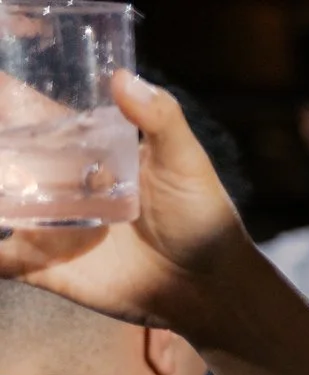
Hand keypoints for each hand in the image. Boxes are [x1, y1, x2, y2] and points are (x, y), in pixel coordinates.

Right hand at [0, 72, 259, 343]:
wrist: (210, 288)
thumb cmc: (203, 219)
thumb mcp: (185, 163)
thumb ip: (159, 119)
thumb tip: (122, 76)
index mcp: (85, 154)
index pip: (34, 120)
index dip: (7, 102)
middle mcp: (59, 186)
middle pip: (6, 160)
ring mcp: (50, 226)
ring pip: (1, 205)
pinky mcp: (47, 266)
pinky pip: (3, 259)